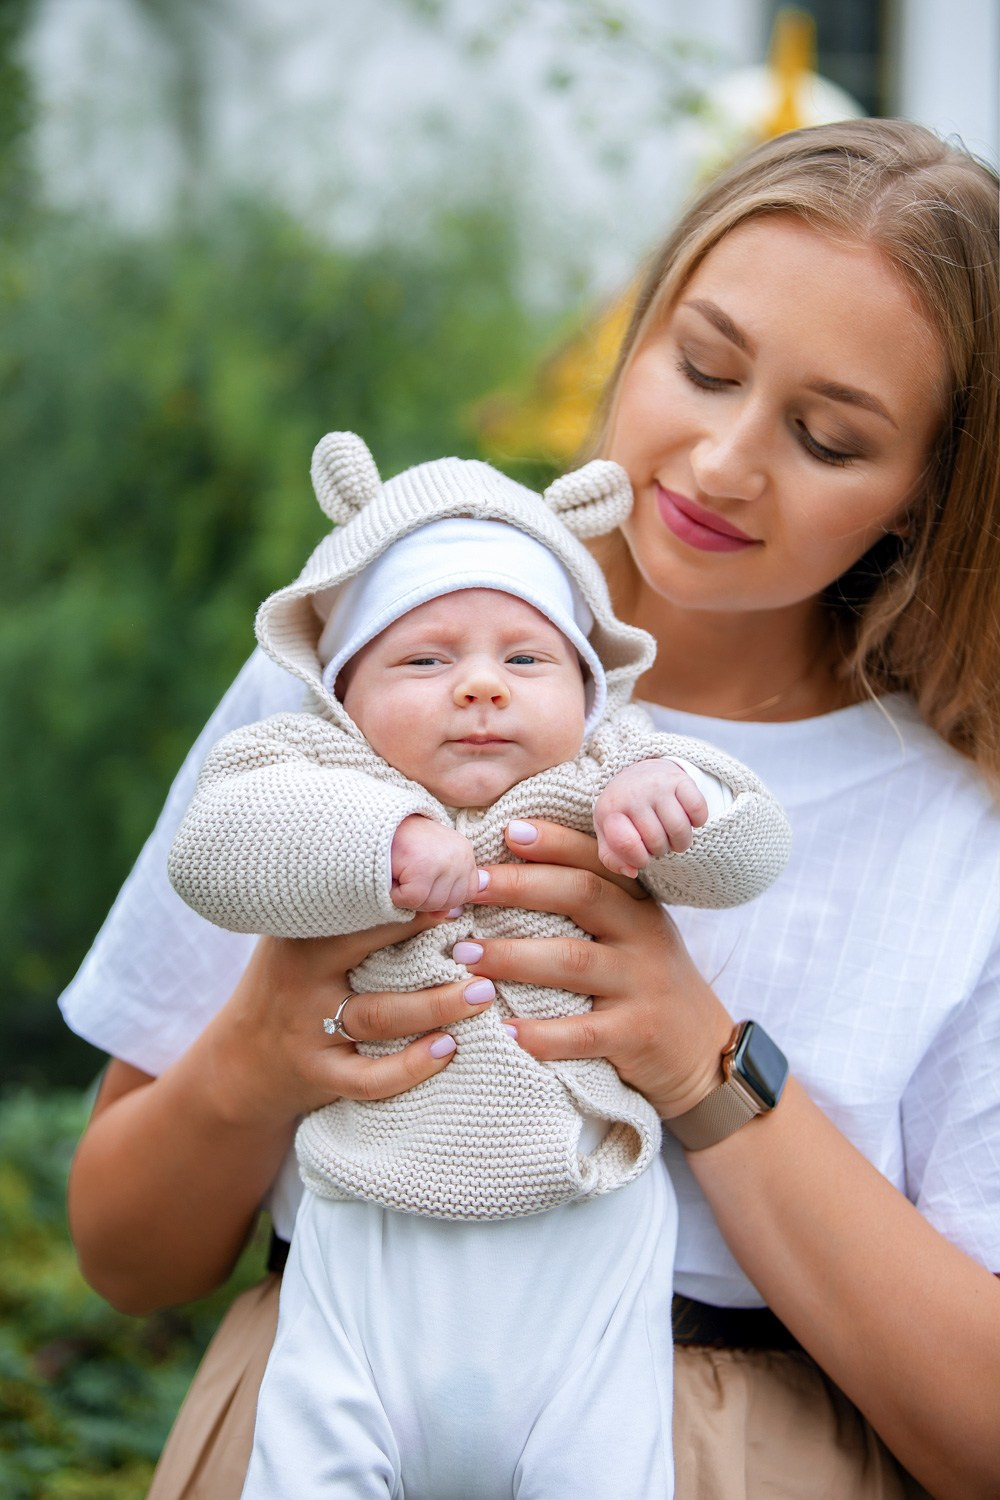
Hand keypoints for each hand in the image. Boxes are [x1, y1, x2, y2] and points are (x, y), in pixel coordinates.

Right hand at [206, 916, 495, 1130]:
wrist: (241, 1060)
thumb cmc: (290, 982)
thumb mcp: (299, 937)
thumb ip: (343, 908)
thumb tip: (415, 865)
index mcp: (304, 936)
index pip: (357, 912)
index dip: (408, 903)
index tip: (455, 894)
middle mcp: (303, 979)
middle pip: (370, 960)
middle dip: (429, 950)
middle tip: (478, 945)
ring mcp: (310, 1030)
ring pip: (380, 1018)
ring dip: (437, 1007)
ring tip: (482, 995)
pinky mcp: (320, 1075)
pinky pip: (369, 1078)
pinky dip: (411, 1068)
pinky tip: (448, 1050)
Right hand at [390, 815, 482, 911]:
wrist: (378, 821)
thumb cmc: (403, 844)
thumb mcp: (431, 866)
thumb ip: (446, 891)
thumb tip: (453, 915)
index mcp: (465, 853)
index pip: (468, 893)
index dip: (443, 895)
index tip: (425, 880)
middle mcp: (460, 855)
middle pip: (450, 902)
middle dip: (425, 899)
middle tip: (408, 878)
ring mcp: (444, 861)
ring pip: (431, 904)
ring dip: (410, 898)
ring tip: (401, 875)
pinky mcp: (423, 866)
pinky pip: (413, 900)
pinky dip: (397, 896)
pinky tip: (393, 877)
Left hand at [467, 819, 732, 1117]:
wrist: (702, 1054)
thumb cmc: (648, 985)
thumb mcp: (636, 936)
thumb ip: (593, 906)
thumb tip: (514, 871)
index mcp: (639, 907)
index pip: (598, 861)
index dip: (556, 842)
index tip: (510, 831)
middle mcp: (644, 937)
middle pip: (582, 895)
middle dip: (520, 886)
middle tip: (469, 886)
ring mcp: (642, 986)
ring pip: (573, 961)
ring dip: (512, 956)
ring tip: (464, 953)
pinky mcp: (636, 1034)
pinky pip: (583, 1032)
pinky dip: (541, 1033)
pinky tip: (505, 1029)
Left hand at [594, 759, 708, 875]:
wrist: (639, 773)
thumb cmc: (624, 813)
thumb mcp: (608, 834)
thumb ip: (612, 859)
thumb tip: (632, 871)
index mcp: (609, 810)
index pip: (625, 844)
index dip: (638, 859)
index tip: (641, 855)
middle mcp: (633, 794)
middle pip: (658, 842)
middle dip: (661, 850)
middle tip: (657, 840)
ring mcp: (657, 785)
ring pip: (680, 830)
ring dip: (681, 842)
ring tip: (672, 835)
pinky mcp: (681, 779)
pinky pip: (698, 812)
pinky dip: (697, 822)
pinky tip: (686, 818)